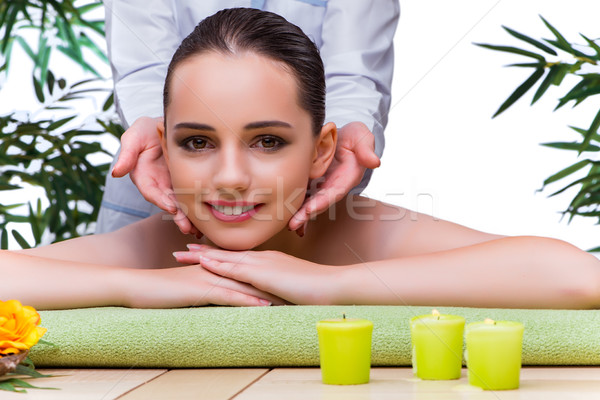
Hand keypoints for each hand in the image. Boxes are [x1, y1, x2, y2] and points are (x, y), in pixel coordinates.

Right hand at [111, 116, 200, 236]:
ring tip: (198, 230)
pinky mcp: (186, 183)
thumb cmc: (146, 130)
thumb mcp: (134, 137)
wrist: (165, 125)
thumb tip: (116, 172)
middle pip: (167, 203)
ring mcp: (172, 185)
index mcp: (144, 176)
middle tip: (187, 228)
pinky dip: (198, 208)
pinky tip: (207, 219)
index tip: (171, 208)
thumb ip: (127, 153)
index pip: (151, 191)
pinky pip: (191, 197)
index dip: (160, 200)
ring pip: (180, 204)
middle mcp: (158, 185)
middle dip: (177, 216)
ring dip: (188, 217)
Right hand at [122, 264, 284, 307]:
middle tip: (295, 288)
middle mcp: (214, 269)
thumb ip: (205, 287)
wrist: (134, 286)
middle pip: (249, 275)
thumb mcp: (187, 287)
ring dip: (266, 291)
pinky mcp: (200, 289)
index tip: (285, 282)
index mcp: (213, 268)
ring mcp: (208, 278)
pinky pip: (228, 295)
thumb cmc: (158, 289)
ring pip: (244, 284)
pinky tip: (262, 306)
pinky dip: (247, 300)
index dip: (265, 276)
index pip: (244, 270)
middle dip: (272, 281)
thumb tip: (219, 295)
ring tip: (289, 298)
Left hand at [174, 244, 343, 304]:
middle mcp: (263, 258)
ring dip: (204, 256)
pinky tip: (203, 264)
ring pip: (227, 257)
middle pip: (227, 254)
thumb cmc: (317, 290)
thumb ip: (278, 291)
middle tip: (182, 249)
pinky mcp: (265, 273)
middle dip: (204, 252)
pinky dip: (218, 264)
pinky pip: (237, 268)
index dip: (219, 255)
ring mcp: (263, 263)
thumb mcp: (292, 289)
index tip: (201, 253)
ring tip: (183, 254)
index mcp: (269, 262)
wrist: (332, 285)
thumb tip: (267, 300)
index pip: (238, 257)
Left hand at [288, 121, 379, 234]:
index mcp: (346, 176)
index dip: (324, 201)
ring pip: (310, 202)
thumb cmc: (354, 136)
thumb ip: (366, 149)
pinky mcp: (312, 182)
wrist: (343, 135)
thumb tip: (375, 162)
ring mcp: (322, 185)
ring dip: (300, 215)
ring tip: (290, 225)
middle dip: (307, 214)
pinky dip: (296, 208)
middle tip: (294, 224)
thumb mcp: (362, 137)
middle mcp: (334, 185)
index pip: (335, 191)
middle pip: (320, 202)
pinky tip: (288, 219)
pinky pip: (304, 196)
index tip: (312, 209)